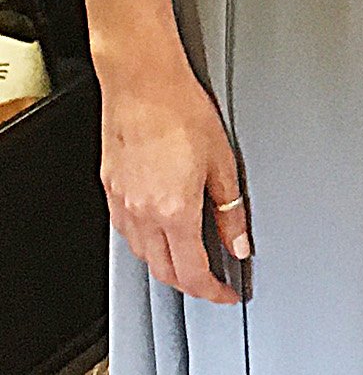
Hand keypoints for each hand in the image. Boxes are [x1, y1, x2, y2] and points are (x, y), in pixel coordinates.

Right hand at [99, 59, 249, 303]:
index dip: (213, 291)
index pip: (192, 273)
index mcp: (173, 211)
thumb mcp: (222, 159)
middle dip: (191, 284)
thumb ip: (230, 209)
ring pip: (143, 256)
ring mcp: (122, 204)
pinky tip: (161, 229)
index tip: (227, 294)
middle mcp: (142, 215)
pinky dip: (147, 244)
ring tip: (192, 256)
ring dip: (168, 265)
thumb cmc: (180, 108)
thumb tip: (238, 242)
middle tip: (214, 280)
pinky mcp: (110, 190)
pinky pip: (127, 233)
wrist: (142, 80)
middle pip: (165, 272)